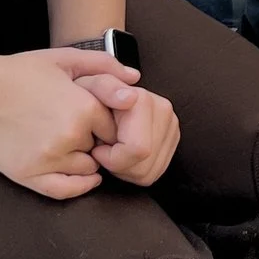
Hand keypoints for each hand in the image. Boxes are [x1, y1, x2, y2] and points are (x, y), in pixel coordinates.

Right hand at [0, 47, 134, 199]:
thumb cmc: (18, 73)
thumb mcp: (62, 59)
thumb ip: (103, 66)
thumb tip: (136, 79)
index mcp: (84, 106)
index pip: (117, 124)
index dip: (109, 120)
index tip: (99, 116)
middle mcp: (71, 136)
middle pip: (104, 146)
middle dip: (98, 139)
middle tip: (82, 129)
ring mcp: (50, 158)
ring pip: (87, 168)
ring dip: (85, 158)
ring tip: (71, 144)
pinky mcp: (29, 175)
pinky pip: (65, 190)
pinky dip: (79, 186)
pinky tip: (84, 177)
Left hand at [75, 71, 180, 185]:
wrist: (102, 94)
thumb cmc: (88, 94)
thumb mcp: (86, 86)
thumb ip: (105, 87)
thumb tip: (131, 98)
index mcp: (145, 100)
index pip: (138, 149)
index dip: (111, 158)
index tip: (97, 147)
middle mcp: (164, 112)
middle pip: (144, 166)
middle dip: (116, 166)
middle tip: (103, 149)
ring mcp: (171, 127)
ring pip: (149, 172)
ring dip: (124, 169)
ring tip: (111, 149)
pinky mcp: (172, 139)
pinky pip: (154, 172)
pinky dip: (133, 170)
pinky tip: (122, 153)